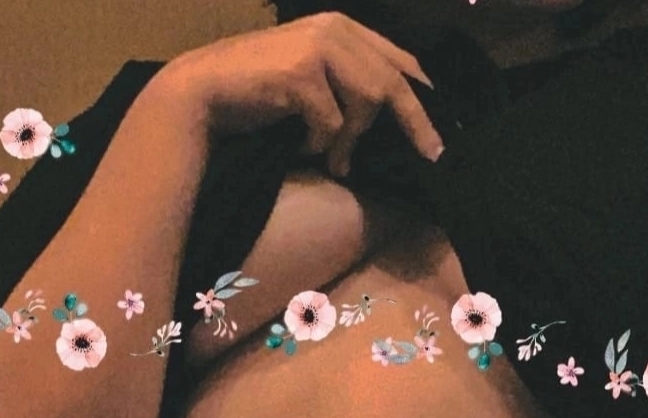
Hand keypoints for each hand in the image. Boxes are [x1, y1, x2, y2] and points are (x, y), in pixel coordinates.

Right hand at [166, 13, 444, 177]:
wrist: (203, 93)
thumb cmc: (259, 95)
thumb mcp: (314, 85)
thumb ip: (351, 89)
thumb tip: (392, 122)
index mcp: (342, 28)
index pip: (400, 62)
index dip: (425, 98)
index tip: (443, 134)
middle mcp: (334, 29)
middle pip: (393, 82)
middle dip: (415, 124)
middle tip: (433, 156)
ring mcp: (318, 47)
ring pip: (366, 103)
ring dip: (350, 139)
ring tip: (334, 159)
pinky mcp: (302, 72)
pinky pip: (331, 122)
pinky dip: (318, 143)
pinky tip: (300, 144)